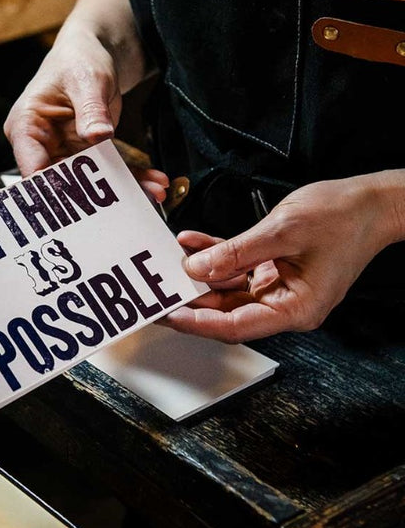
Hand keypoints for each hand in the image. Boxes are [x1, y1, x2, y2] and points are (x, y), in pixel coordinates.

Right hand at [3, 23, 168, 200]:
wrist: (93, 51)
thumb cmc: (79, 59)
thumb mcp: (87, 81)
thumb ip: (91, 110)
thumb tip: (97, 136)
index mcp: (27, 126)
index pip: (33, 169)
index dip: (55, 192)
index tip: (86, 205)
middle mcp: (41, 144)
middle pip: (62, 182)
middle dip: (96, 198)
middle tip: (130, 206)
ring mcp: (63, 151)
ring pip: (88, 183)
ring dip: (121, 190)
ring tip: (154, 194)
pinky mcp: (86, 153)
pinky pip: (107, 171)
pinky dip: (130, 177)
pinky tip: (154, 182)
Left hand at [165, 174, 404, 341]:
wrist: (372, 201)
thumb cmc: (343, 217)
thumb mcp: (282, 232)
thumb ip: (236, 252)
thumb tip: (196, 268)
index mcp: (296, 309)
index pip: (236, 326)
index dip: (199, 322)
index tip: (168, 314)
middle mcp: (287, 305)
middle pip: (228, 311)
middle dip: (192, 298)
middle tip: (155, 291)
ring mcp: (282, 288)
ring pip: (229, 289)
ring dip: (200, 273)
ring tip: (168, 260)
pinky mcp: (277, 270)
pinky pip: (239, 268)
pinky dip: (216, 255)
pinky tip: (192, 241)